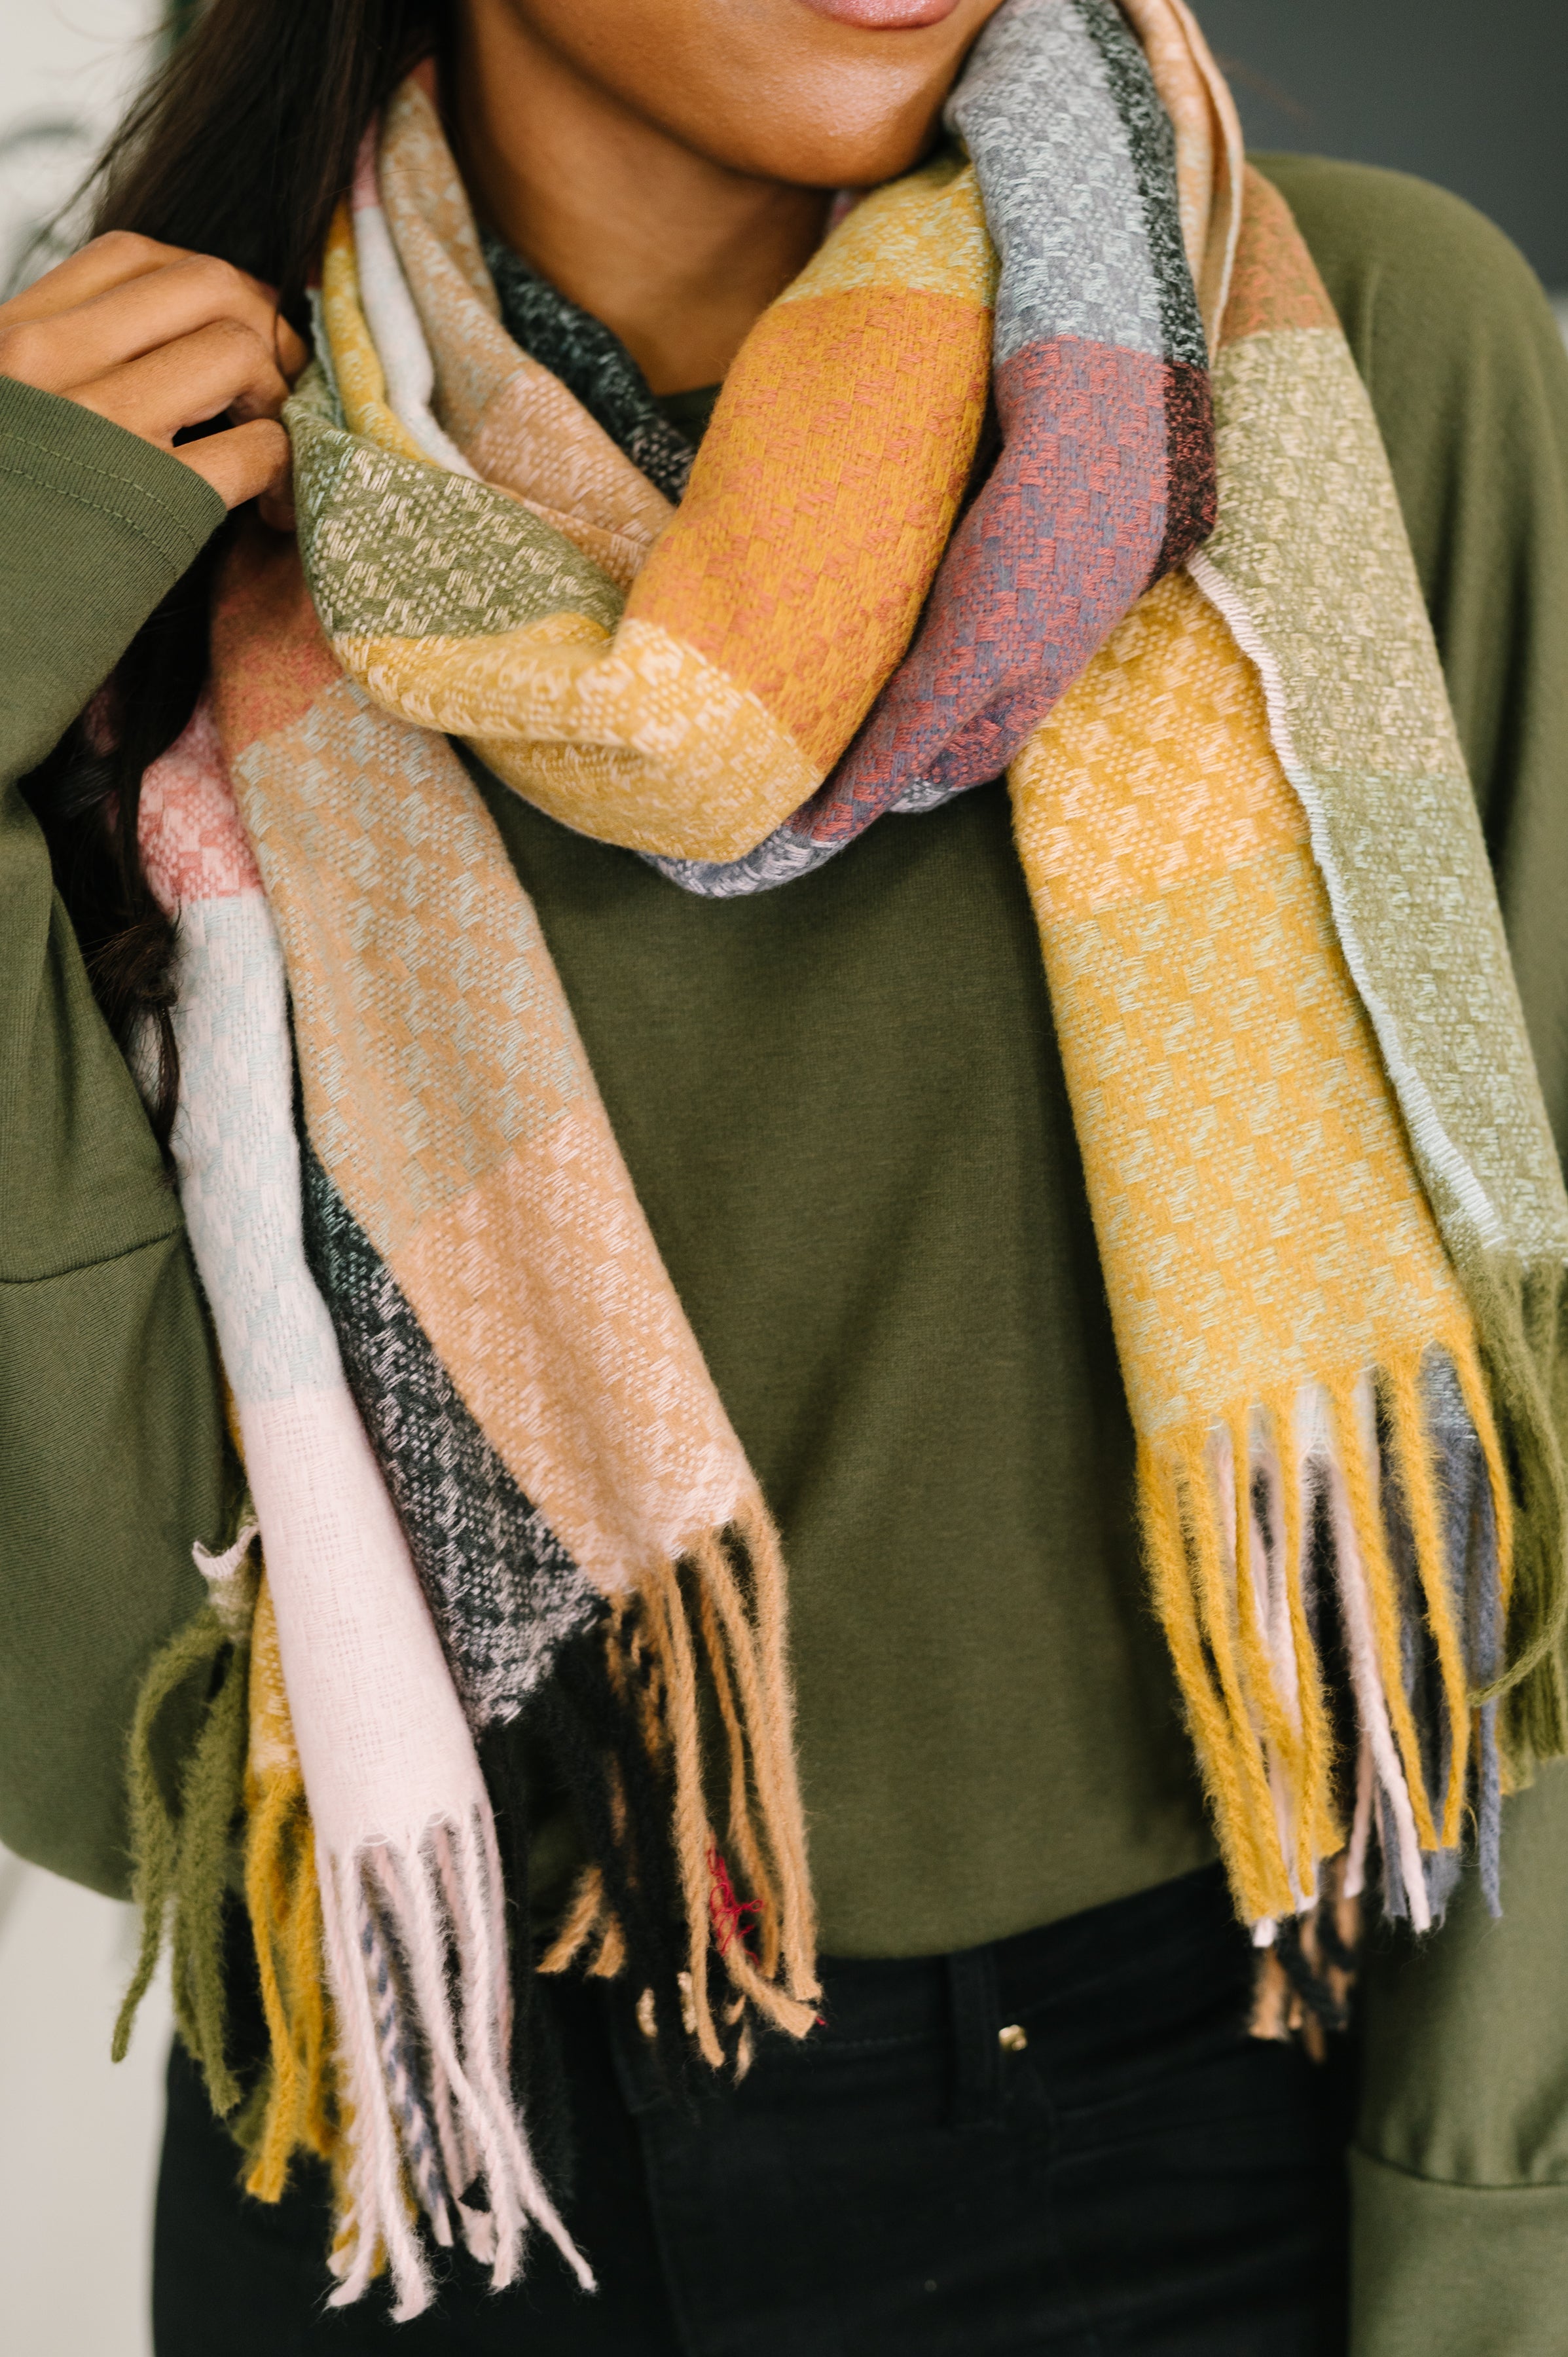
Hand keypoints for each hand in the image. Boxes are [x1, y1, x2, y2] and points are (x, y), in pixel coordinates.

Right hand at [0, 231, 306, 519]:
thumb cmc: (6, 523)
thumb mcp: (10, 413)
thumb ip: (63, 370)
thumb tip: (163, 353)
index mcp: (11, 338)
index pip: (133, 257)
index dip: (213, 284)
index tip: (238, 326)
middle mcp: (49, 362)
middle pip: (208, 287)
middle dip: (268, 327)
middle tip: (283, 380)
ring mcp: (99, 428)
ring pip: (239, 352)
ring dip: (281, 399)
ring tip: (272, 443)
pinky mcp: (151, 501)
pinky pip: (256, 450)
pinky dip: (287, 472)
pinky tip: (274, 507)